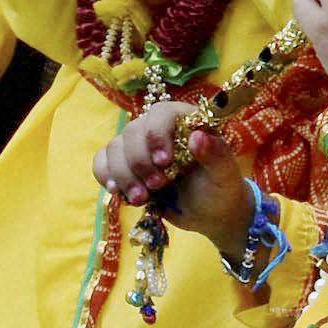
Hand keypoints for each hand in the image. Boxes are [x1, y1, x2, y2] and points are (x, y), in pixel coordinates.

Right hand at [90, 101, 254, 254]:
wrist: (210, 214)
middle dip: (139, 163)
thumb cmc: (221, 189)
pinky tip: (118, 193)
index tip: (164, 162)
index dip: (157, 134)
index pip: (162, 113)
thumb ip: (216, 155)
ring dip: (123, 175)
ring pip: (114, 149)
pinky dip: (106, 177)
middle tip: (157, 186)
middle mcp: (159, 129)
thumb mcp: (225, 175)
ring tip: (141, 199)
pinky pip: (102, 162)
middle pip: (132, 132)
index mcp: (186, 121)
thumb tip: (198, 136)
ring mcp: (139, 147)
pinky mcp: (125, 166)